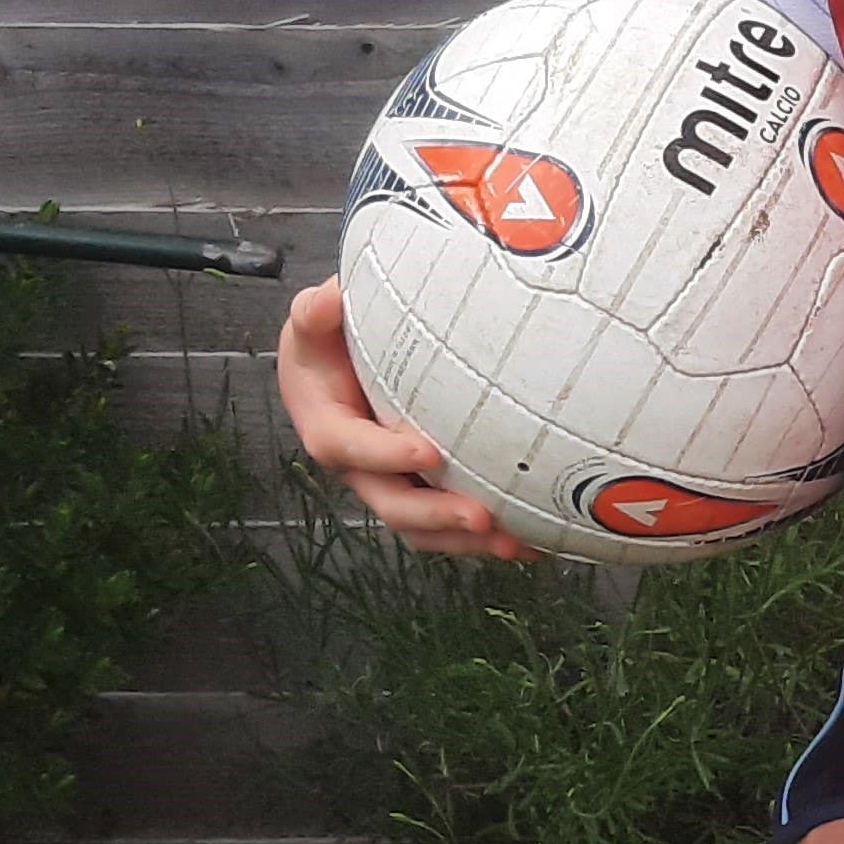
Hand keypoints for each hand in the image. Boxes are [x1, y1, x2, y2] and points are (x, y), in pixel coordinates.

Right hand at [274, 277, 528, 557]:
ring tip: (516, 544)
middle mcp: (360, 467)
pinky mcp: (423, 488)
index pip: (351, 447)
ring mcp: (393, 483)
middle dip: (438, 515)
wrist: (336, 361)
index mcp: (329, 427)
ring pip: (426, 526)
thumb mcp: (312, 321)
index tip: (429, 453)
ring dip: (468, 541)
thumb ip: (314, 311)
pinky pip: (450, 521)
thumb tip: (328, 299)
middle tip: (483, 517)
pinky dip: (487, 536)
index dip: (387, 455)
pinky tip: (532, 540)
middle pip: (393, 503)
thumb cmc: (328, 340)